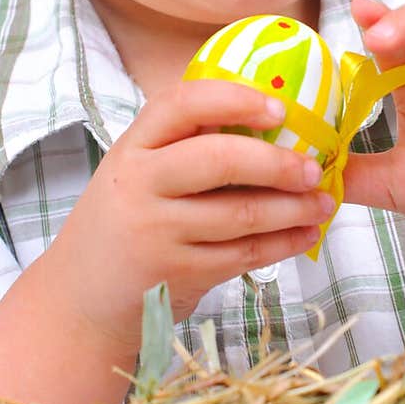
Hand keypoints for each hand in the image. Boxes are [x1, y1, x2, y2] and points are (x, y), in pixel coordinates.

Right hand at [44, 80, 334, 341]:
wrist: (80, 304)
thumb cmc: (124, 226)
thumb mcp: (137, 176)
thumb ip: (184, 149)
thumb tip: (272, 123)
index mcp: (132, 147)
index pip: (181, 104)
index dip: (234, 99)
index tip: (278, 107)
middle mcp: (140, 184)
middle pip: (219, 159)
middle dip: (277, 162)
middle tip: (314, 167)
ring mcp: (157, 233)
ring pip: (242, 213)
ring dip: (293, 208)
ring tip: (324, 202)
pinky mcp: (179, 274)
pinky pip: (245, 254)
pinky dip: (283, 244)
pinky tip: (305, 235)